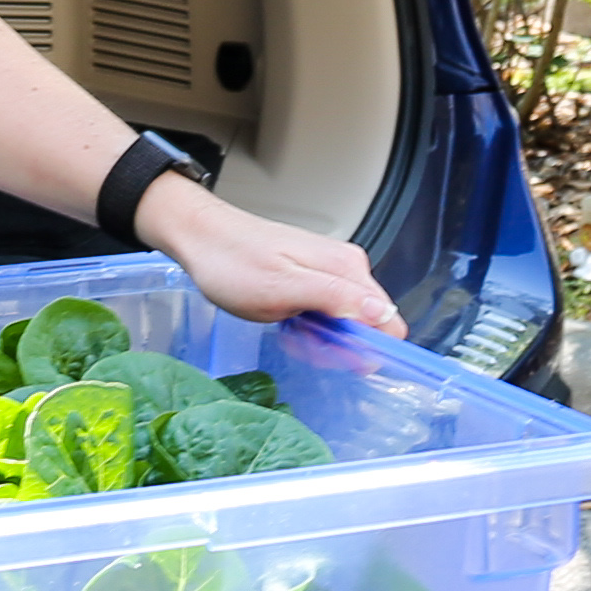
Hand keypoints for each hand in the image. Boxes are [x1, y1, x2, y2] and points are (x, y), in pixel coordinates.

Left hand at [141, 172, 396, 332]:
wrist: (201, 237)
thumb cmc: (233, 262)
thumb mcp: (282, 288)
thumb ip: (335, 299)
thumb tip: (383, 314)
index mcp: (348, 269)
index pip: (388, 321)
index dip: (365, 348)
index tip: (332, 354)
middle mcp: (348, 267)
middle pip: (369, 325)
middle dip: (339, 344)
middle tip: (300, 340)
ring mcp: (332, 271)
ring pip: (348, 322)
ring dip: (323, 337)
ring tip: (288, 328)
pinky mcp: (316, 276)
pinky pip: (330, 313)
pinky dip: (311, 325)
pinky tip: (287, 321)